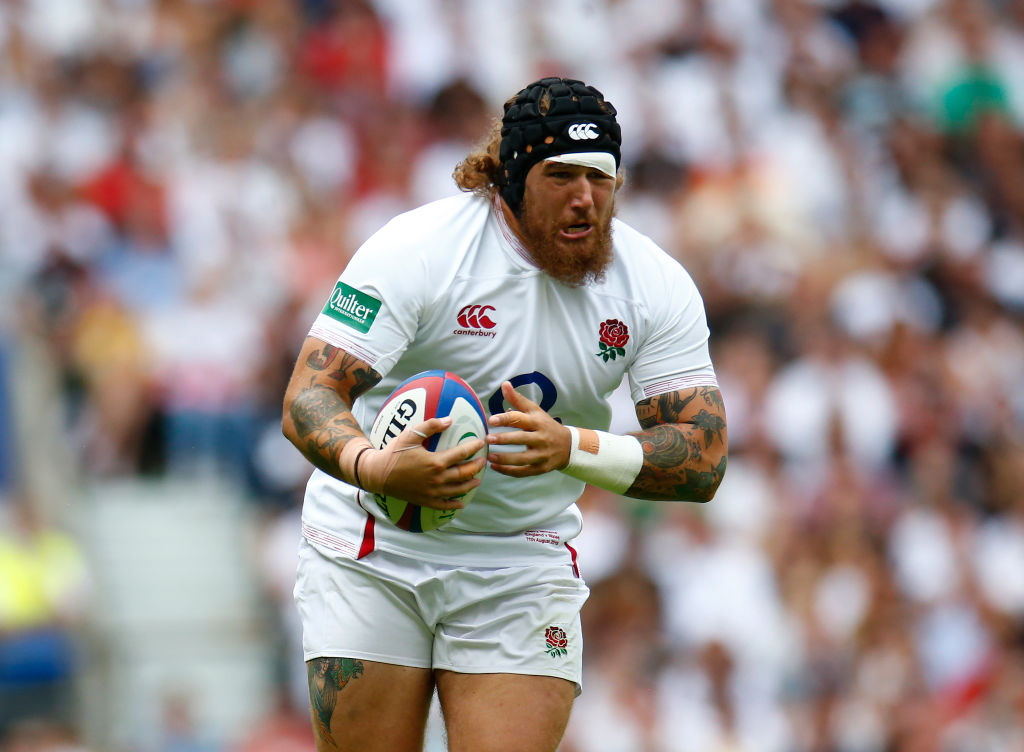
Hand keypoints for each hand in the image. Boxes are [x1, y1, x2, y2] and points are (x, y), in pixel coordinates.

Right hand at [358, 417, 485, 509]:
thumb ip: (431, 426)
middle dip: (476, 466)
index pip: (461, 454)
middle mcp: (437, 479)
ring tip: (477, 479)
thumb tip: (450, 420)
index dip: (473, 447)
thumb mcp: (410, 435)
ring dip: (470, 484)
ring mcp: (432, 492)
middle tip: (483, 461)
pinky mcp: (426, 501)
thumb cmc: (394, 453)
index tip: (480, 443)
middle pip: (464, 473)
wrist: (378, 474)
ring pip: (458, 489)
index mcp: (435, 462)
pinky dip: (455, 504)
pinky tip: (461, 503)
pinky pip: (444, 505)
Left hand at [486, 381, 571, 476]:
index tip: (491, 420)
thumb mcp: (535, 411)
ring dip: (504, 458)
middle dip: (504, 439)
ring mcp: (542, 455)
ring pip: (522, 458)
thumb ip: (518, 399)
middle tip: (488, 439)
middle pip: (521, 439)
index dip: (506, 419)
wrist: (568, 446)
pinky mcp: (541, 468)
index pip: (521, 419)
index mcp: (538, 422)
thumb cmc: (545, 426)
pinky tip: (495, 467)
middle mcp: (541, 438)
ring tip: (489, 457)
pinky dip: (508, 471)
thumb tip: (504, 384)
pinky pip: (523, 471)